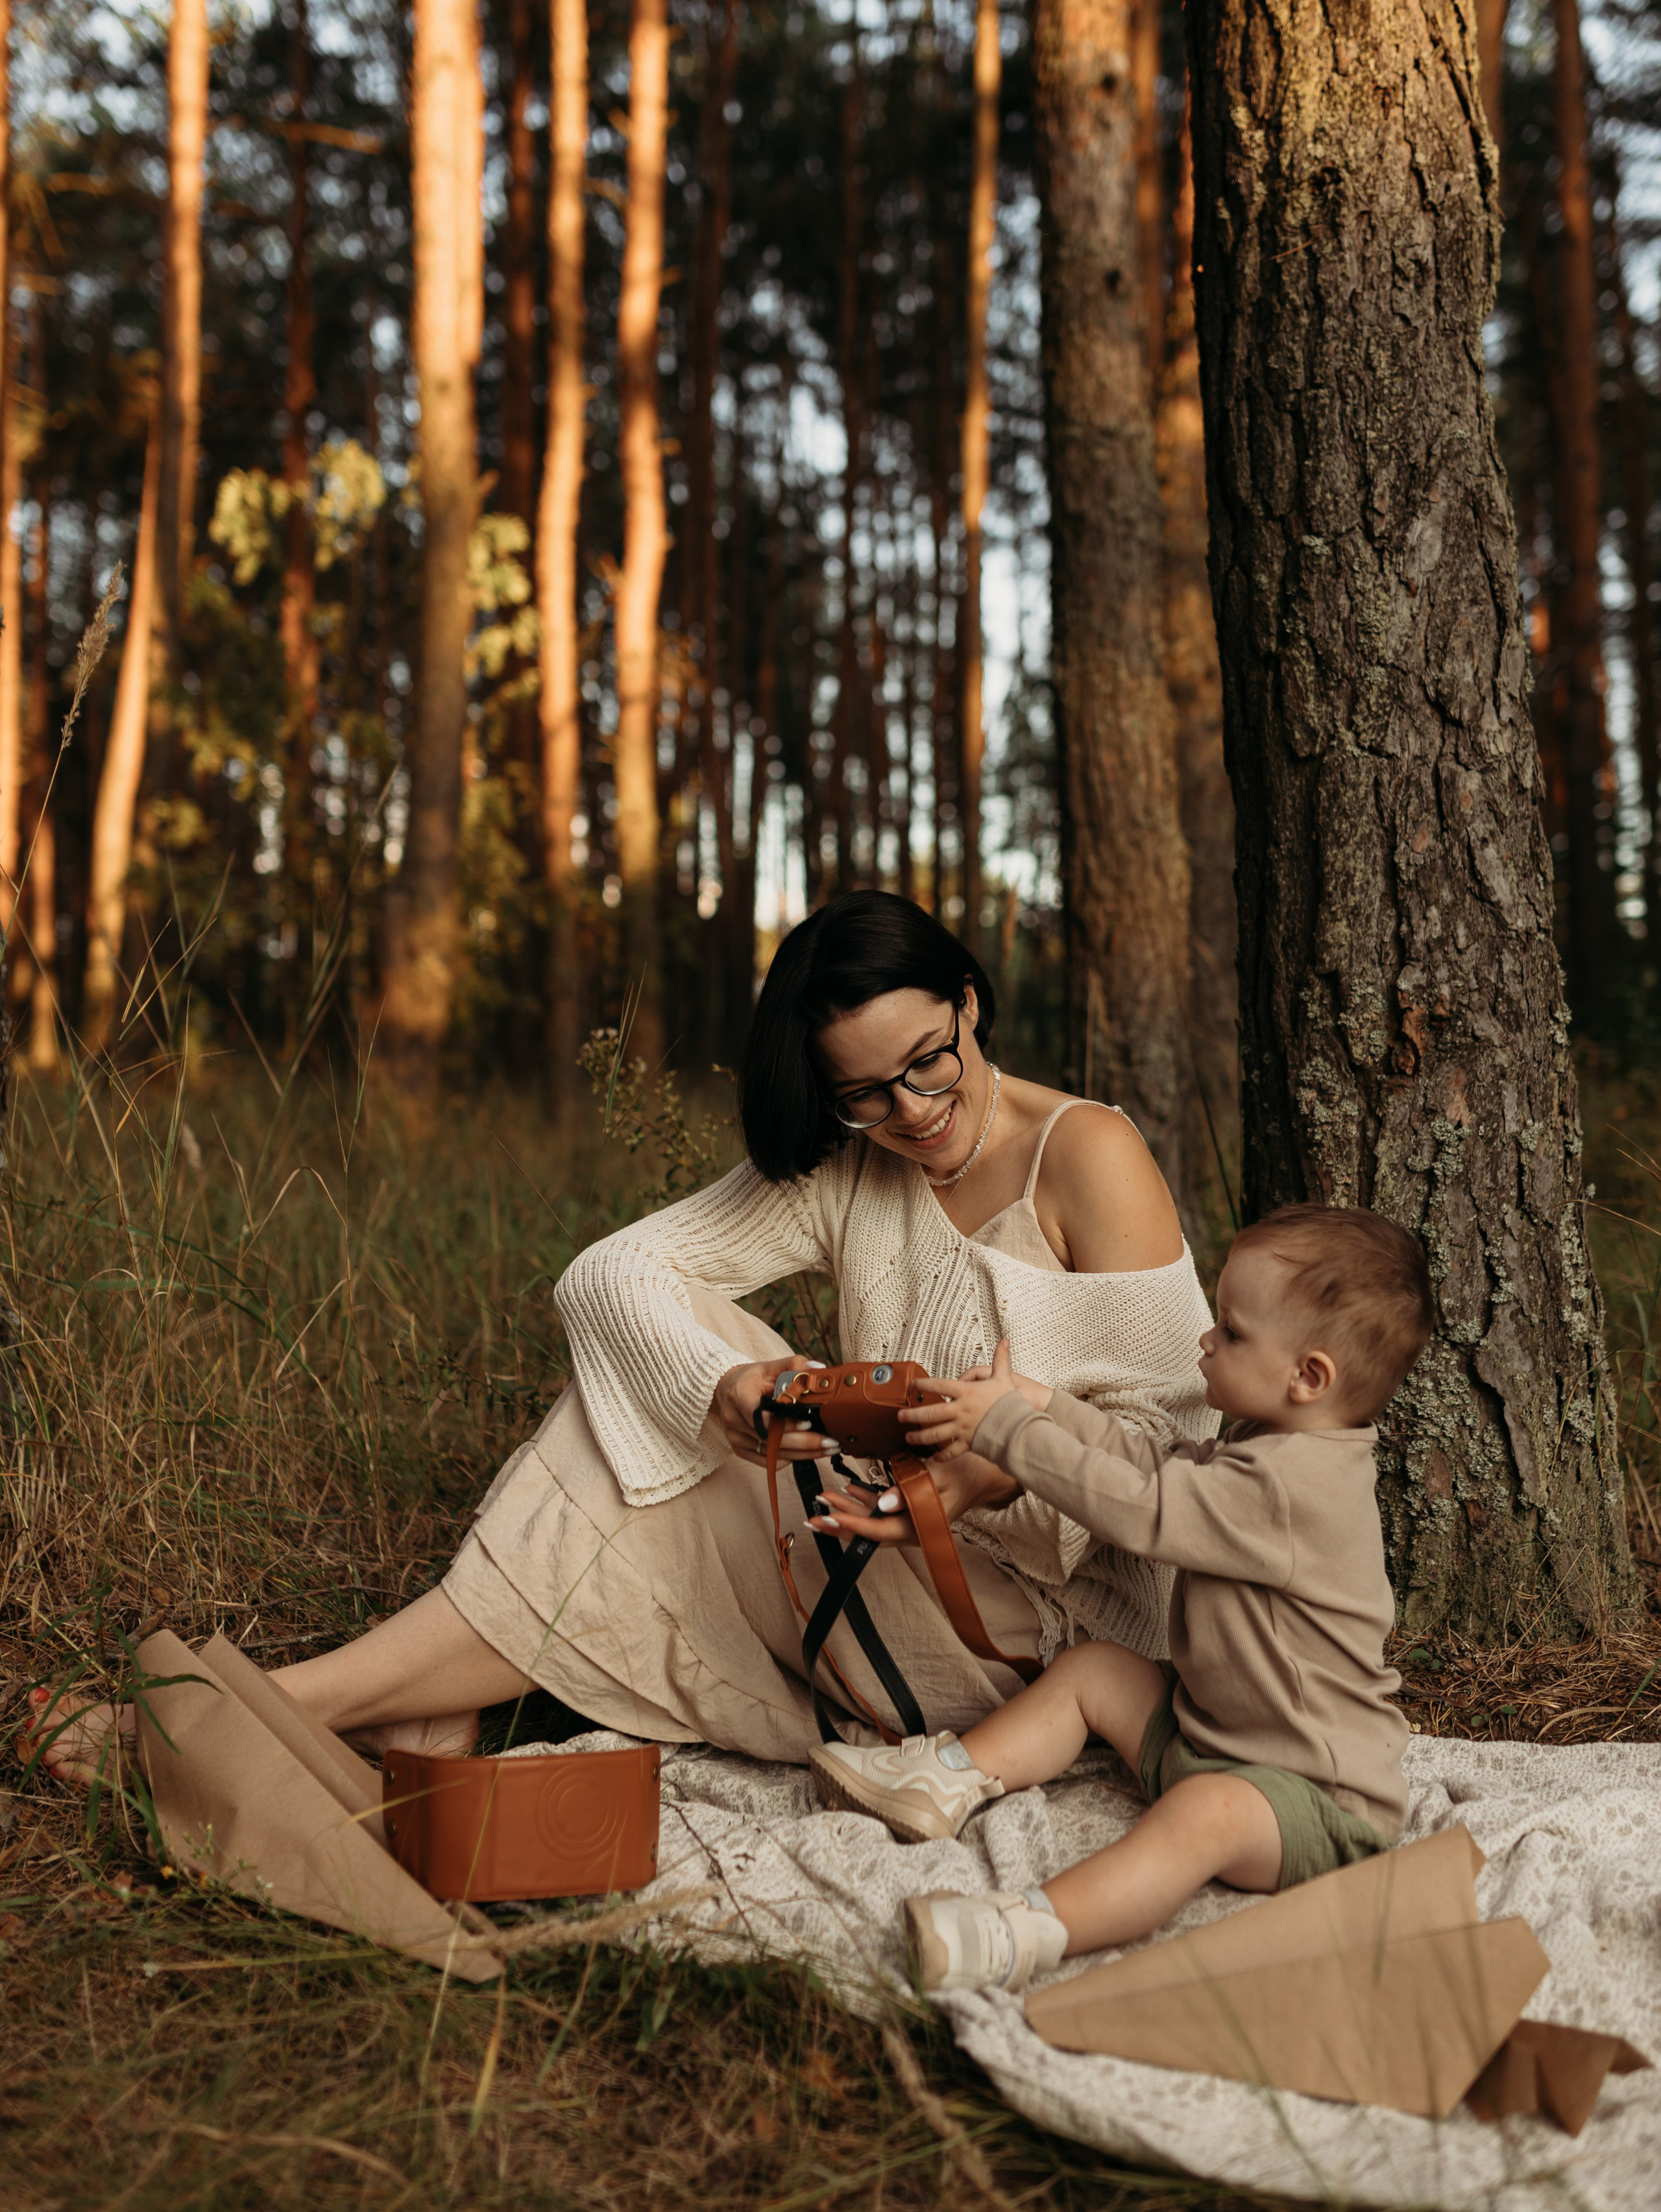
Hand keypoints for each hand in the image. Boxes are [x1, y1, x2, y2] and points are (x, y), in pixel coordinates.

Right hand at [710, 1356, 826, 1467]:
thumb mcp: (771, 1367)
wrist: (727, 1388)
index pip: (762, 1416)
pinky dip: (788, 1459)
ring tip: (827, 1449)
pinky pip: (765, 1461)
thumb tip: (820, 1371)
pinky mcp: (738, 1449)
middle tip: (830, 1442)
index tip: (809, 1423)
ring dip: (801, 1454)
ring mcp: (734, 1436)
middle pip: (770, 1439)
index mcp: (740, 1394)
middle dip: (804, 1443)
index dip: (786, 1424)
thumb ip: (795, 1366)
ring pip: (771, 1453)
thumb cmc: (753, 1378)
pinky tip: (808, 1455)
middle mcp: (733, 1418)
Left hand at [808, 1449, 1019, 1545]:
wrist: (981, 1473)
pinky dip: (864, 1500)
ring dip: (848, 1510)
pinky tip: (848, 1490)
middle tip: (814, 1518)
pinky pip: (882, 1509)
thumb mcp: (936, 1477)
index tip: (829, 1517)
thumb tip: (882, 1503)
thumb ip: (908, 1491)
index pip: (878, 1530)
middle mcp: (912, 1529)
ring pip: (872, 1519)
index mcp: (919, 1527)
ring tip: (824, 1500)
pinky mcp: (908, 1510)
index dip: (851, 1524)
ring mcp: (909, 1521)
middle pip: (870, 1529)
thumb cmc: (962, 1473)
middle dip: (841, 1522)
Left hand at [896, 1339, 1050, 1458]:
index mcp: (966, 1393)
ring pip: (935, 1434)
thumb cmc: (1010, 1402)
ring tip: (909, 1437)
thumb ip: (1001, 1359)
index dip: (923, 1384)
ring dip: (920, 1437)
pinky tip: (934, 1458)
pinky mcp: (968, 1443)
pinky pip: (951, 1451)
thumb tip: (1005, 1340)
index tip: (912, 1384)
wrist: (1019, 1427)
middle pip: (930, 1413)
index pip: (939, 1385)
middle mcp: (960, 1410)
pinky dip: (942, 1456)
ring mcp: (962, 1428)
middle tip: (900, 1416)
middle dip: (912, 1415)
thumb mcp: (1004, 1378)